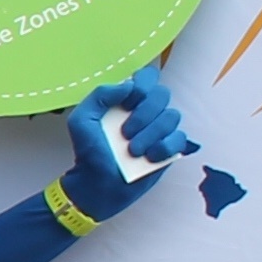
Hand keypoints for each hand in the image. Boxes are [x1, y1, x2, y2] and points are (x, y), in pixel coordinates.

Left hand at [58, 63, 196, 222]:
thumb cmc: (90, 151)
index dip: (142, 85)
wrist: (97, 185)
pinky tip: (148, 158)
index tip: (126, 103)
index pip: (147, 76)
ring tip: (132, 151)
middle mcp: (147, 110)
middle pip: (162, 94)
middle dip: (144, 113)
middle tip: (125, 133)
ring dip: (150, 134)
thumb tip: (128, 85)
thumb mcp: (82, 120)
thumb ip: (100, 96)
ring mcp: (160, 129)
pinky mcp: (170, 148)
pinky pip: (179, 138)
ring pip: (172, 116)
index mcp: (128, 99)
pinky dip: (164, 147)